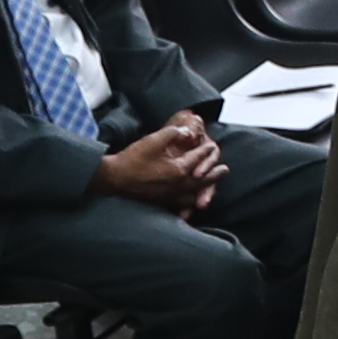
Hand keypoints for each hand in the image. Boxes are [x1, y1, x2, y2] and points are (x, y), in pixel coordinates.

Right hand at [96, 115, 219, 207]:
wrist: (113, 179)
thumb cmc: (132, 159)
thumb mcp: (153, 140)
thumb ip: (173, 133)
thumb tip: (188, 132)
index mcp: (179, 170)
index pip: (198, 159)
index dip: (206, 151)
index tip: (213, 147)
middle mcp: (179, 186)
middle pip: (203, 181)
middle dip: (215, 175)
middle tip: (225, 170)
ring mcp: (170, 197)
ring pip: (194, 196)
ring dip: (205, 190)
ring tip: (211, 188)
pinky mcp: (161, 203)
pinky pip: (181, 206)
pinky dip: (189, 203)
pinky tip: (190, 203)